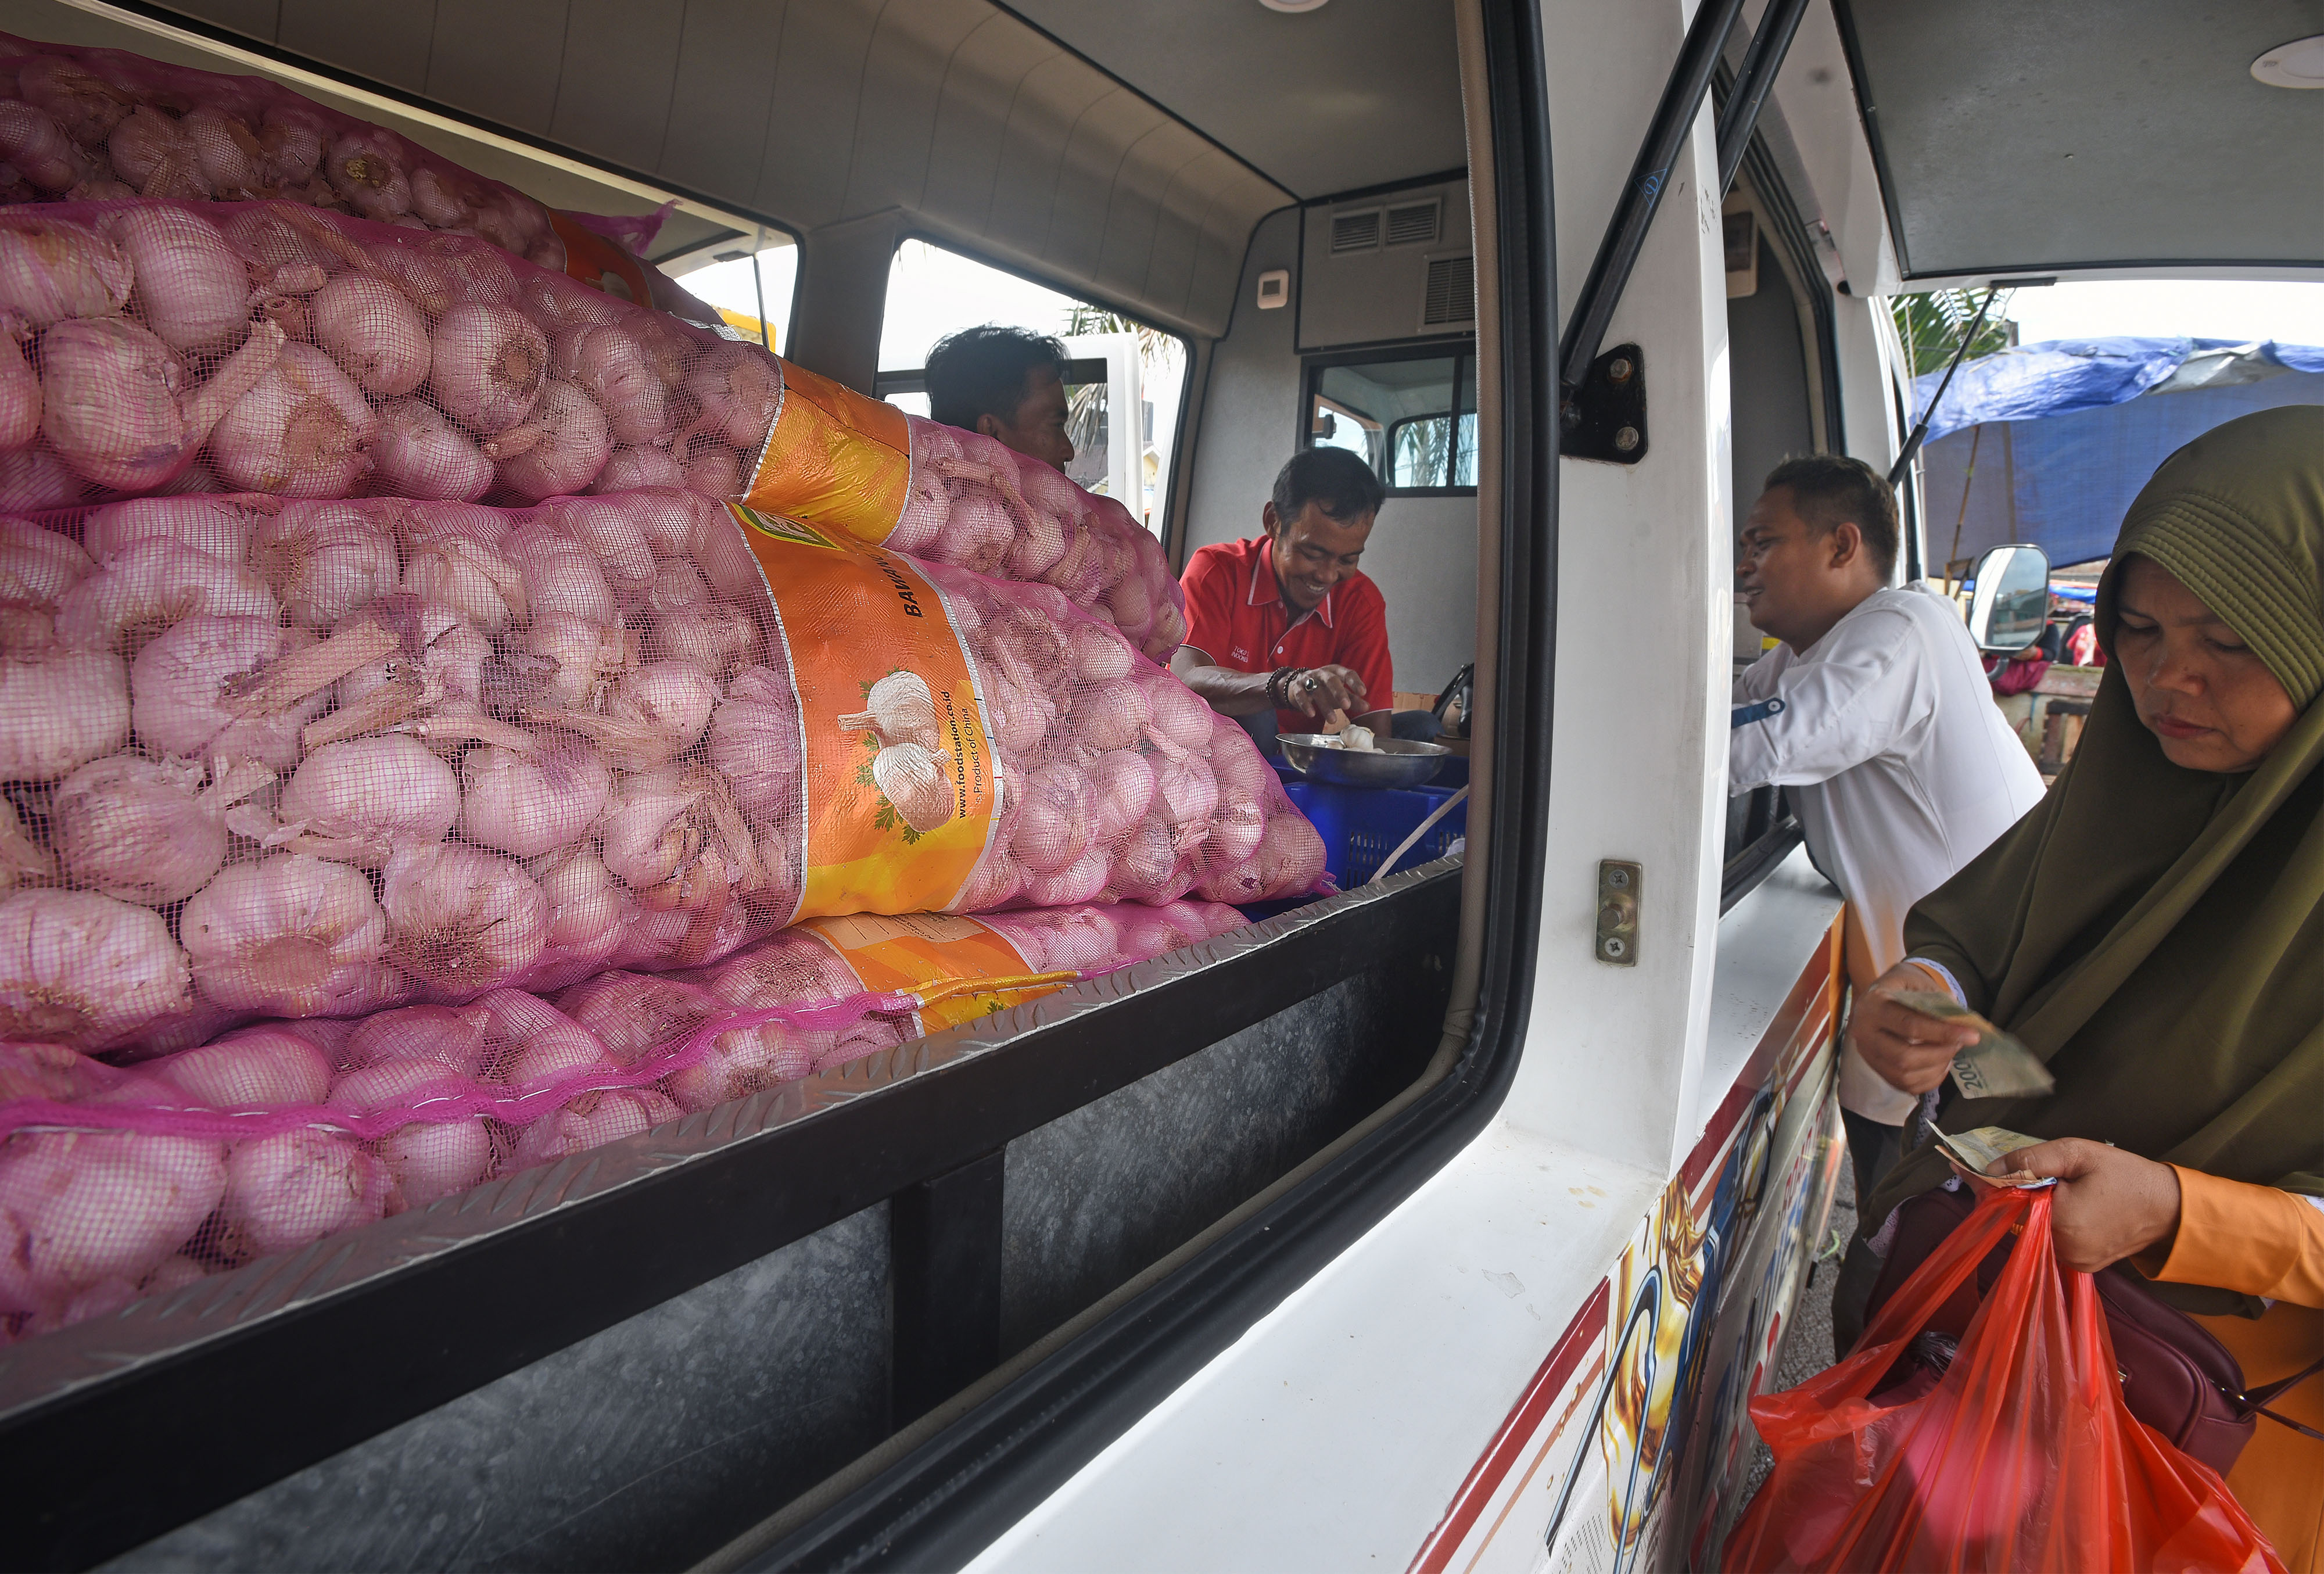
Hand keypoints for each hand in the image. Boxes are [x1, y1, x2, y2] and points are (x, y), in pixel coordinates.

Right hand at [1290, 664, 1368, 716]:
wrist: (1297, 686)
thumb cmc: (1324, 689)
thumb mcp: (1339, 693)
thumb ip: (1353, 700)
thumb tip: (1367, 707)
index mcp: (1335, 671)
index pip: (1347, 673)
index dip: (1355, 682)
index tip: (1363, 692)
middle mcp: (1322, 673)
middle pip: (1331, 680)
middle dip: (1339, 692)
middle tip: (1347, 706)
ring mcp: (1308, 679)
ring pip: (1317, 691)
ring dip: (1325, 706)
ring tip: (1333, 720)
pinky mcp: (1297, 688)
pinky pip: (1301, 695)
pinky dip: (1306, 705)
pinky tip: (1312, 714)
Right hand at [1845, 961, 1981, 1093]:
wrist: (1878, 995)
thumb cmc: (1902, 987)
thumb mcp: (1919, 983)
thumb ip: (1938, 1001)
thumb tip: (1963, 1023)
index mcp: (1873, 1005)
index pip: (1909, 1025)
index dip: (1943, 1032)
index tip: (1972, 1035)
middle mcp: (1863, 1031)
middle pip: (1904, 1057)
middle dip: (1940, 1054)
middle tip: (1960, 1044)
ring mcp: (1867, 1053)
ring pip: (1904, 1075)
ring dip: (1935, 1068)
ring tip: (1950, 1053)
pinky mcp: (1875, 1068)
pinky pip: (1904, 1084)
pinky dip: (1928, 1080)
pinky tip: (1940, 1064)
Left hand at [1989, 1138, 2181, 1271]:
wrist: (2170, 1208)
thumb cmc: (2126, 1175)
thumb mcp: (2077, 1154)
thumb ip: (2031, 1160)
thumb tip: (1991, 1168)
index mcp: (2061, 1221)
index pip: (2006, 1202)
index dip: (1987, 1184)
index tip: (1968, 1169)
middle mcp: (2063, 1248)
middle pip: (2015, 1218)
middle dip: (2009, 1195)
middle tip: (2007, 1171)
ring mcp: (2072, 1260)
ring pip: (2030, 1230)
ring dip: (2028, 1209)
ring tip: (2041, 1185)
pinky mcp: (2081, 1265)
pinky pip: (2049, 1240)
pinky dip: (2047, 1222)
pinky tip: (2058, 1203)